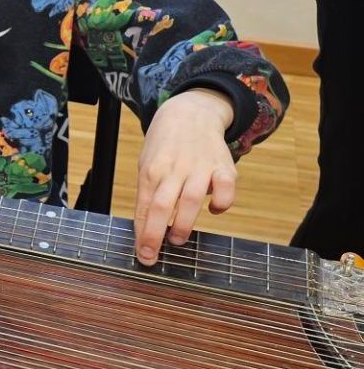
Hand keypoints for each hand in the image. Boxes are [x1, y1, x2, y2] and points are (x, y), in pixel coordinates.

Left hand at [134, 88, 236, 263]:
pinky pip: (226, 187)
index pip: (143, 207)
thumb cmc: (164, 147)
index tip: (142, 256)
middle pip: (162, 205)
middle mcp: (174, 169)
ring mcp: (199, 167)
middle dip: (155, 234)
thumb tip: (145, 230)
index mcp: (151, 171)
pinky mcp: (223, 165)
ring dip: (184, 224)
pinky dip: (222, 202)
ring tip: (177, 240)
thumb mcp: (147, 166)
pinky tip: (214, 210)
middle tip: (153, 256)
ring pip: (191, 199)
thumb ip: (148, 196)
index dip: (142, 234)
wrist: (190, 113)